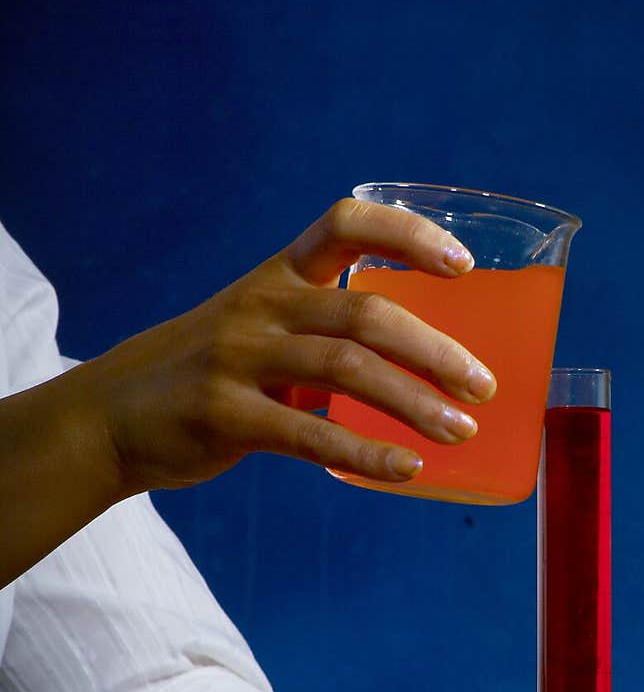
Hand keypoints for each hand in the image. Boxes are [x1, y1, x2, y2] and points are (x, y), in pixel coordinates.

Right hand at [80, 197, 496, 497]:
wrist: (111, 414)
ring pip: (346, 370)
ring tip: (462, 431)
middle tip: (484, 386)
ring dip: (415, 402)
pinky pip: (309, 433)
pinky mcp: (224, 415)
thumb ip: (325, 331)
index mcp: (277, 274)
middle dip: (435, 349)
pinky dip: (366, 452)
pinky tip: (406, 468)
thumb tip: (428, 364)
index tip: (463, 265)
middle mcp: (261, 305)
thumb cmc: (210, 371)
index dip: (409, 234)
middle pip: (364, 312)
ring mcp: (239, 358)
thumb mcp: (259, 327)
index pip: (346, 223)